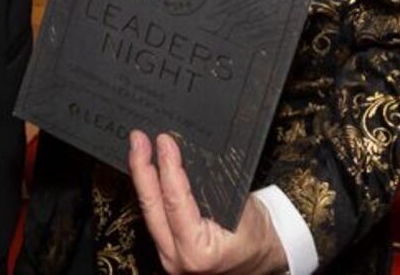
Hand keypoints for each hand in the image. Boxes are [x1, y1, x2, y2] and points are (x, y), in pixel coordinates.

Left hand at [127, 131, 288, 274]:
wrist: (261, 259)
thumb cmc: (257, 238)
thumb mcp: (242, 206)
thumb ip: (211, 185)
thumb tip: (186, 154)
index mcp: (198, 252)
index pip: (175, 202)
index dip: (168, 167)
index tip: (164, 142)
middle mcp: (177, 259)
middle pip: (151, 207)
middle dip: (142, 168)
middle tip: (138, 139)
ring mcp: (169, 257)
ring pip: (149, 212)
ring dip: (143, 178)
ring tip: (138, 149)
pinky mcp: (167, 250)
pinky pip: (154, 217)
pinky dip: (151, 191)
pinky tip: (147, 172)